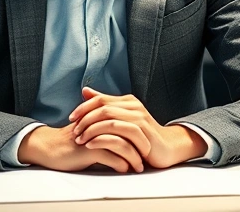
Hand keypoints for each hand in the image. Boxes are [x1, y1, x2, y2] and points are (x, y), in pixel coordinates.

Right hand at [17, 121, 144, 172]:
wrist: (49, 146)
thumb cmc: (71, 141)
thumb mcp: (90, 131)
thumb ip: (106, 130)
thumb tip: (124, 138)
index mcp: (101, 117)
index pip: (127, 122)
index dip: (139, 134)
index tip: (147, 145)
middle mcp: (99, 124)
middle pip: (128, 132)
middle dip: (140, 146)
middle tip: (147, 157)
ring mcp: (94, 136)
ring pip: (122, 144)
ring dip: (133, 157)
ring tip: (138, 166)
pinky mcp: (88, 149)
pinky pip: (110, 156)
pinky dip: (120, 164)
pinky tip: (124, 169)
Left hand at [69, 88, 207, 168]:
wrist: (168, 148)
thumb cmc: (143, 136)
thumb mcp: (123, 119)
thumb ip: (106, 105)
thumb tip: (86, 91)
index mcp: (127, 101)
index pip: (100, 99)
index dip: (83, 107)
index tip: (71, 118)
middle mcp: (133, 106)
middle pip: (102, 107)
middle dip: (84, 119)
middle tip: (73, 131)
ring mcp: (139, 118)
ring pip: (108, 119)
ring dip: (90, 129)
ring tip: (79, 139)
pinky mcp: (142, 132)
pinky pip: (118, 132)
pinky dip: (101, 138)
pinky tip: (91, 145)